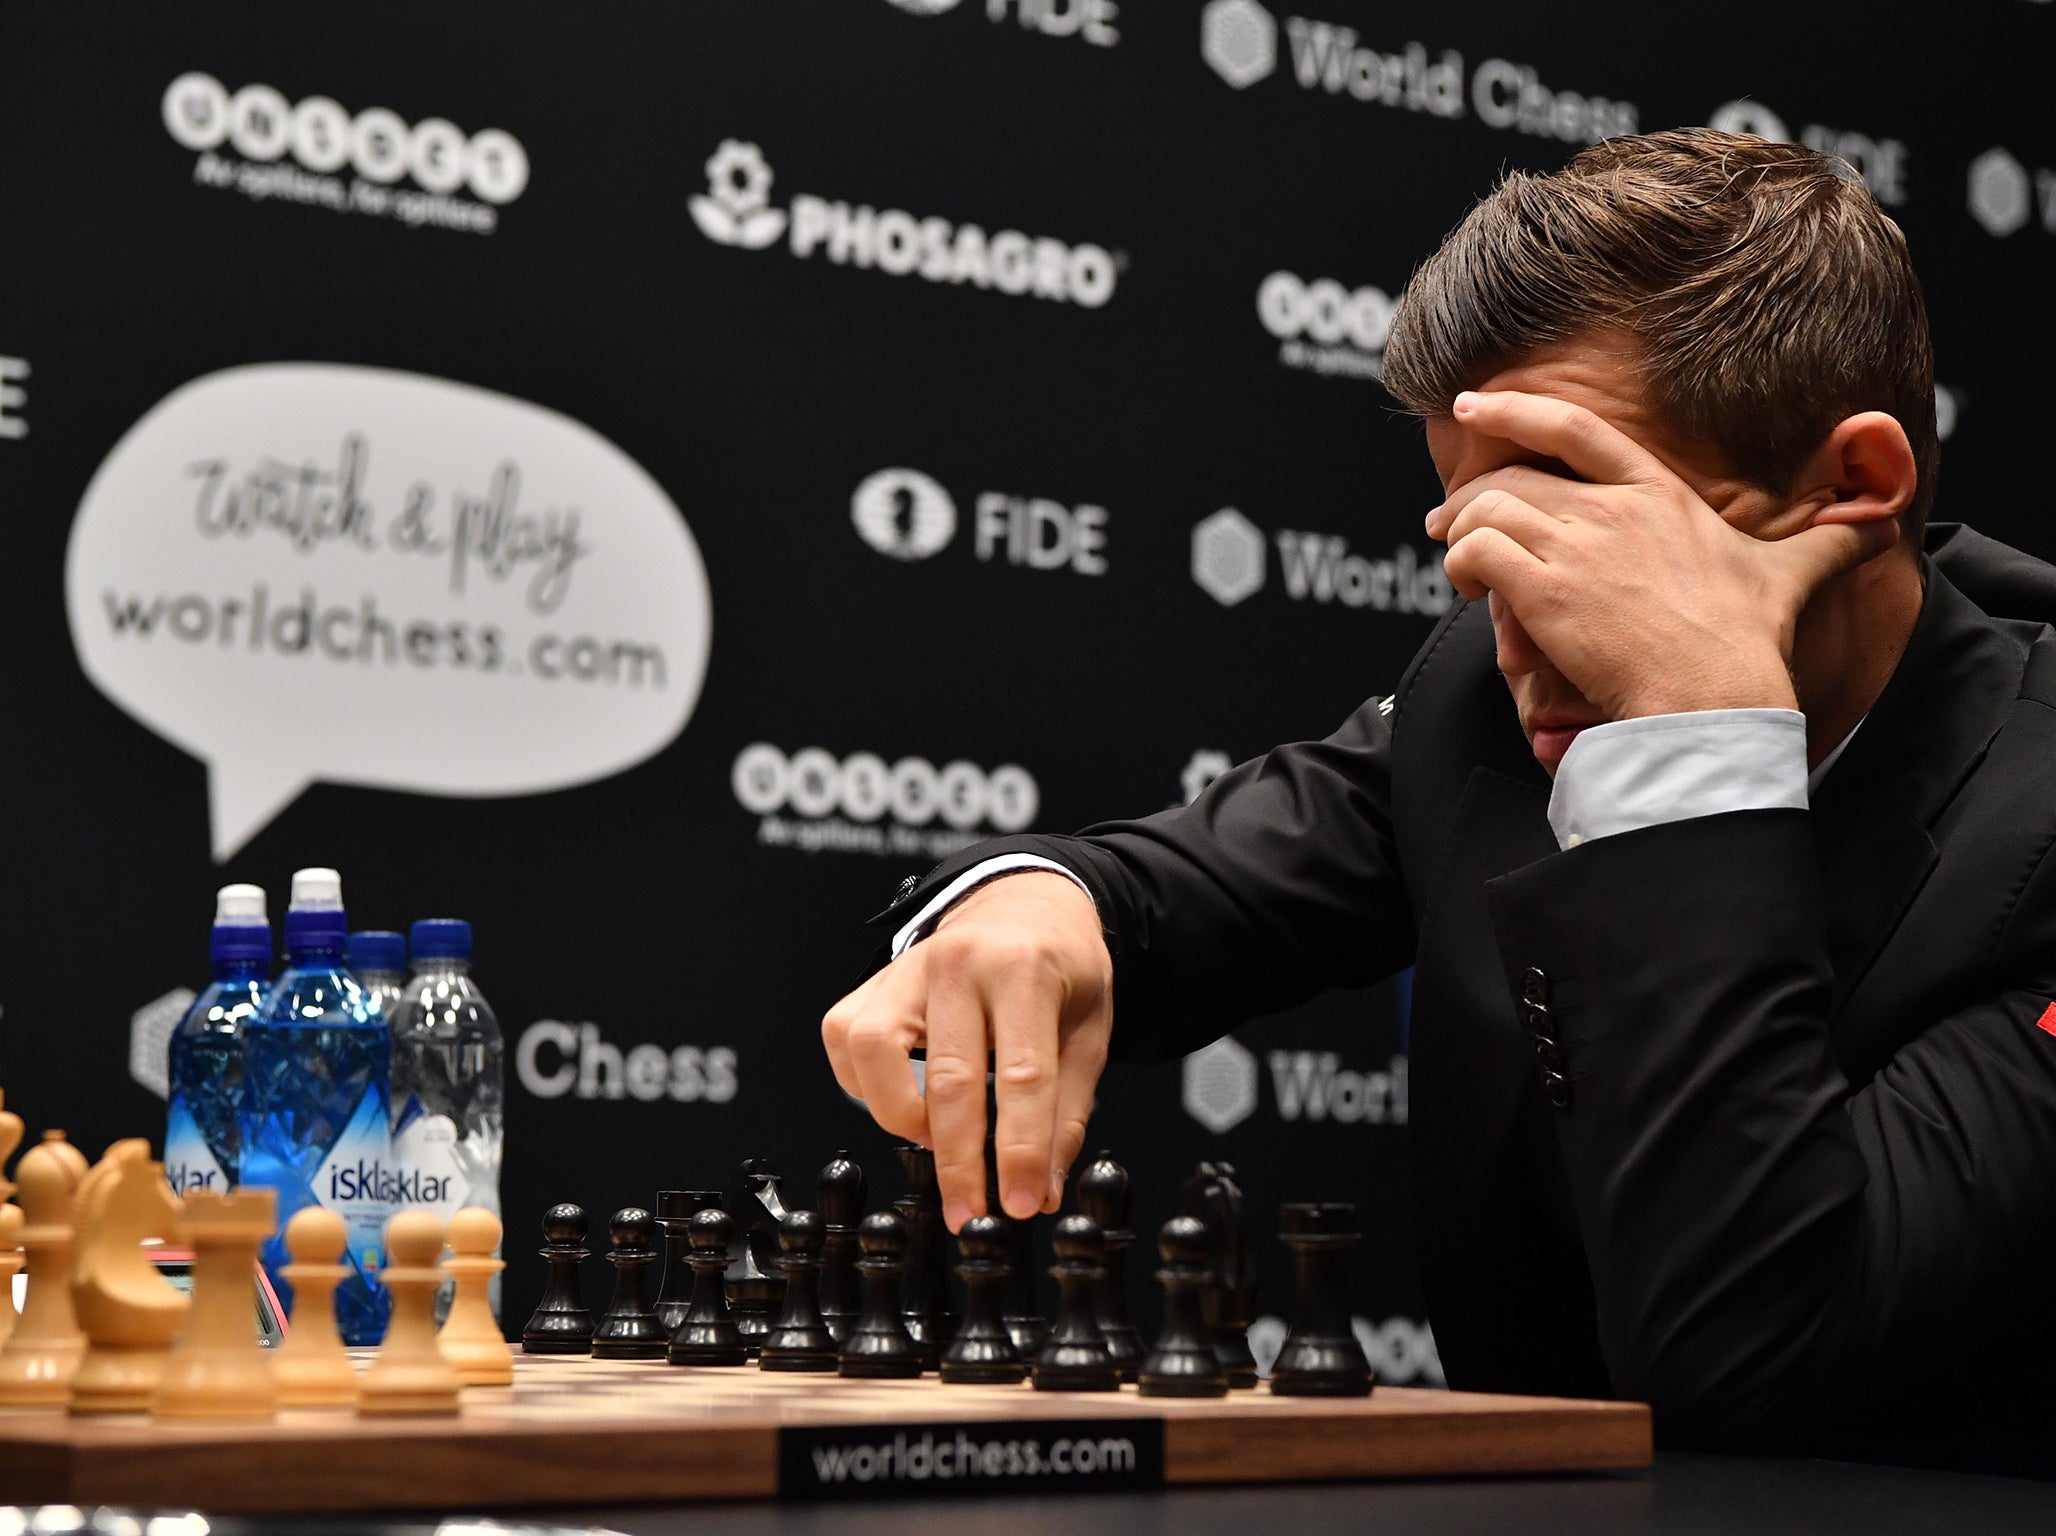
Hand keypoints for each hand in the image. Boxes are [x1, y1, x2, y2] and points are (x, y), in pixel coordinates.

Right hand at [821, 871, 1112, 1230]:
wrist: (1026, 902)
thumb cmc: (1060, 968)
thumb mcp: (1089, 1032)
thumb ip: (1066, 1112)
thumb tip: (1043, 1189)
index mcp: (1026, 970)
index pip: (1023, 1076)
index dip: (1021, 1151)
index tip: (1024, 1203)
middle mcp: (959, 962)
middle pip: (949, 1079)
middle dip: (959, 1161)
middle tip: (970, 1213)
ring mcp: (907, 967)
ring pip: (873, 1052)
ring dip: (901, 1115)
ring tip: (938, 1137)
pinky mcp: (873, 981)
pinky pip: (845, 1039)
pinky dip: (864, 1084)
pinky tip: (904, 1100)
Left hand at [1423, 391, 1896, 720]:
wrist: (1712, 694)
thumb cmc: (1748, 642)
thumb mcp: (1793, 576)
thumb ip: (1829, 544)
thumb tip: (1883, 530)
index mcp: (1659, 494)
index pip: (1576, 427)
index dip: (1518, 408)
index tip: (1477, 404)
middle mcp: (1612, 509)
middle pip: (1515, 475)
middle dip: (1470, 494)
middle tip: (1446, 520)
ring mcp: (1576, 546)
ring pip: (1487, 511)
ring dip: (1461, 535)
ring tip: (1457, 561)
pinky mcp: (1543, 589)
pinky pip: (1478, 552)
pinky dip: (1461, 564)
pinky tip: (1470, 588)